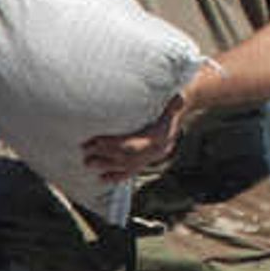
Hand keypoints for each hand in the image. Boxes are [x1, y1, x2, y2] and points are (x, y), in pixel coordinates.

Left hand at [80, 66, 210, 183]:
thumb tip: (174, 96)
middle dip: (106, 156)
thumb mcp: (169, 92)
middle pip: (129, 157)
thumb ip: (166, 97)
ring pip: (130, 166)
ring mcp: (156, 155)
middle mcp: (160, 147)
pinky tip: (103, 178)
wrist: (183, 99)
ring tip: (88, 163)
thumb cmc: (170, 92)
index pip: (134, 144)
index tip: (95, 142)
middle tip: (86, 152)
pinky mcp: (151, 158)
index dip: (113, 145)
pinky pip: (134, 171)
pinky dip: (118, 176)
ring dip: (108, 166)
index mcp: (162, 133)